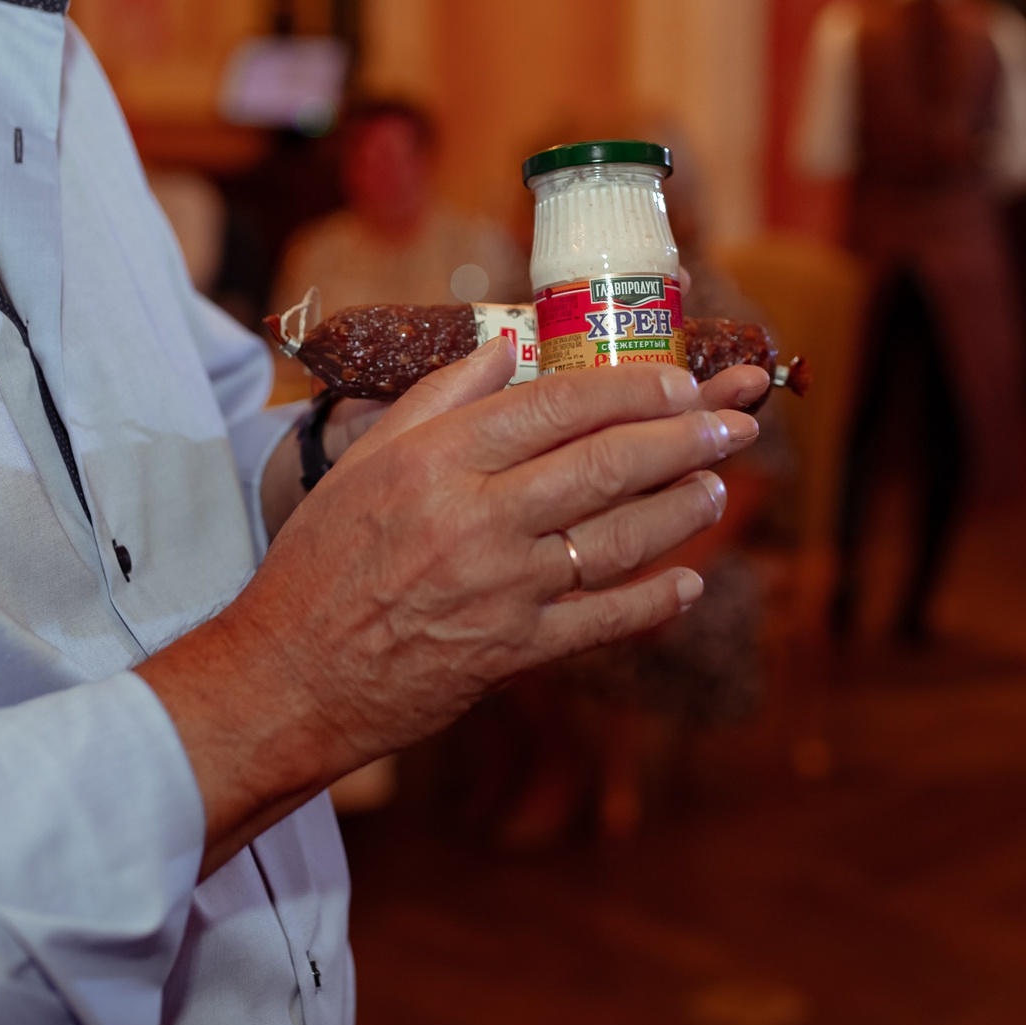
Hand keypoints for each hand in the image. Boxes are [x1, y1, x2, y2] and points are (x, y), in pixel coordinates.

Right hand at [144, 341, 766, 872]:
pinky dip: (654, 601)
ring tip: (716, 489)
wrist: (288, 676)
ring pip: (619, 539)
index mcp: (439, 460)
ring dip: (681, 511)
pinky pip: (603, 621)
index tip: (680, 383)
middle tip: (737, 423)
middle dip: (686, 440)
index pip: (558, 404)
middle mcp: (476, 518)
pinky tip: (688, 582)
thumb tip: (506, 348)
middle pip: (606, 464)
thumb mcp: (362, 461)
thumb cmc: (320, 563)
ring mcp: (500, 589)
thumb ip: (440, 399)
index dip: (633, 390)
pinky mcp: (512, 653)